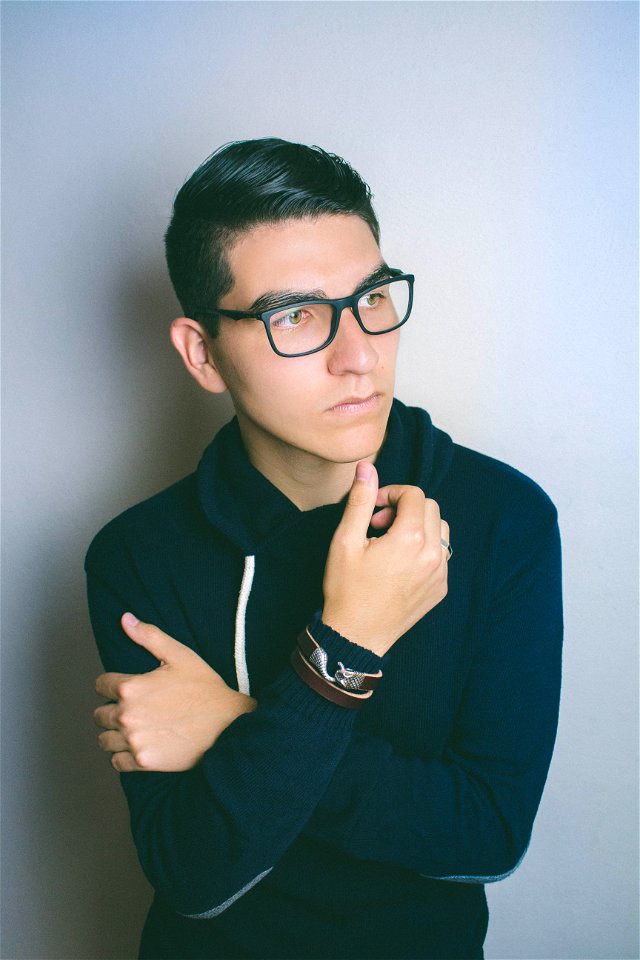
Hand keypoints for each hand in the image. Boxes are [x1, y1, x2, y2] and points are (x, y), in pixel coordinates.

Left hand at [94, 614, 256, 772]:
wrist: (228, 725)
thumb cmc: (205, 689)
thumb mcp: (180, 655)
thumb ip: (148, 636)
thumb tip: (125, 619)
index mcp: (130, 687)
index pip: (100, 685)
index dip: (114, 685)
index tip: (130, 689)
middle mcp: (127, 715)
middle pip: (99, 714)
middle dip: (114, 710)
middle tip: (137, 709)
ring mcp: (134, 741)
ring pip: (104, 739)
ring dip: (116, 734)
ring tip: (137, 728)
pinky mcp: (143, 763)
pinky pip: (116, 761)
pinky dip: (124, 755)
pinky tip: (140, 745)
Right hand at [322, 462, 448, 656]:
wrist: (356, 636)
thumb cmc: (346, 589)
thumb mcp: (345, 541)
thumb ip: (360, 500)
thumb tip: (366, 468)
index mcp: (411, 539)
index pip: (414, 494)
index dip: (392, 493)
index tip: (373, 508)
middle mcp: (433, 555)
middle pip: (431, 507)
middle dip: (405, 508)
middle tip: (378, 525)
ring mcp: (440, 573)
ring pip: (441, 529)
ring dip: (419, 526)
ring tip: (391, 542)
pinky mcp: (441, 588)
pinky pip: (441, 554)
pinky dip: (424, 548)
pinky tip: (399, 563)